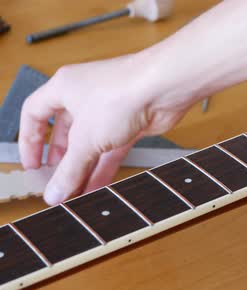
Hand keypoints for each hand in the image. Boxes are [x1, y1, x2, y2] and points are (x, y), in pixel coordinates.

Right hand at [19, 53, 195, 205]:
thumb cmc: (122, 94)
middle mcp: (86, 94)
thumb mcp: (85, 139)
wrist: (164, 88)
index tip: (32, 163)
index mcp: (64, 87)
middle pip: (66, 130)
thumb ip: (69, 169)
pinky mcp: (132, 122)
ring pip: (92, 142)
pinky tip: (99, 186)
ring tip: (77, 192)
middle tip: (57, 179)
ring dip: (84, 167)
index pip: (35, 112)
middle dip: (62, 158)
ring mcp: (111, 108)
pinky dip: (105, 167)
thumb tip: (55, 192)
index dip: (29, 139)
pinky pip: (113, 148)